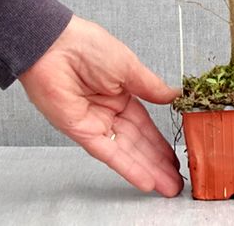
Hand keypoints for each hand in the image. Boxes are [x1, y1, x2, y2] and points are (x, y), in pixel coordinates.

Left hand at [18, 14, 182, 196]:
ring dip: (148, 170)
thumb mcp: (129, 65)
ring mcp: (95, 123)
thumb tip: (174, 96)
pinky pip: (108, 153)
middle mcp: (108, 111)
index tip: (177, 156)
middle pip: (138, 142)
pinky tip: (145, 180)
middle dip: (159, 162)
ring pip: (127, 151)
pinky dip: (127, 167)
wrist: (55, 46)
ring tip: (169, 187)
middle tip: (178, 181)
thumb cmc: (88, 46)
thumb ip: (151, 87)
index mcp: (121, 93)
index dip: (161, 141)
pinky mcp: (81, 132)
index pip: (145, 124)